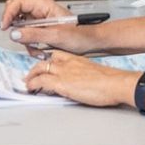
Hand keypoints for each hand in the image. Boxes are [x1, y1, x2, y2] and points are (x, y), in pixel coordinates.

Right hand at [0, 0, 99, 53]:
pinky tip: (41, 51)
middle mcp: (40, 12)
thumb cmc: (80, 35)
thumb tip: (14, 33)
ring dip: (26, 42)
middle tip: (22, 40)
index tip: (5, 27)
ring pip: (21, 29)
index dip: (8, 13)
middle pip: (16, 15)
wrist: (91, 42)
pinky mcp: (42, 31)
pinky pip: (28, 37)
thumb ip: (33, 34)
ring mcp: (40, 22)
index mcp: (44, 6)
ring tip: (37, 49)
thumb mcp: (55, 35)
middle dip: (17, 30)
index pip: (18, 3)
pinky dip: (31, 46)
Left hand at [22, 51, 137, 107]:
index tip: (45, 65)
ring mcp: (64, 72)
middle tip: (32, 75)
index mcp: (77, 59)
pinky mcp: (61, 83)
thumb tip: (83, 84)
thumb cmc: (111, 81)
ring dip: (31, 76)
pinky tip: (31, 90)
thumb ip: (85, 76)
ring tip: (28, 83)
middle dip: (36, 68)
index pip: (58, 54)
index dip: (49, 60)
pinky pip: (41, 81)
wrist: (115, 83)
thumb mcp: (95, 74)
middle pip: (46, 60)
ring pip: (40, 69)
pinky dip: (33, 85)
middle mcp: (69, 63)